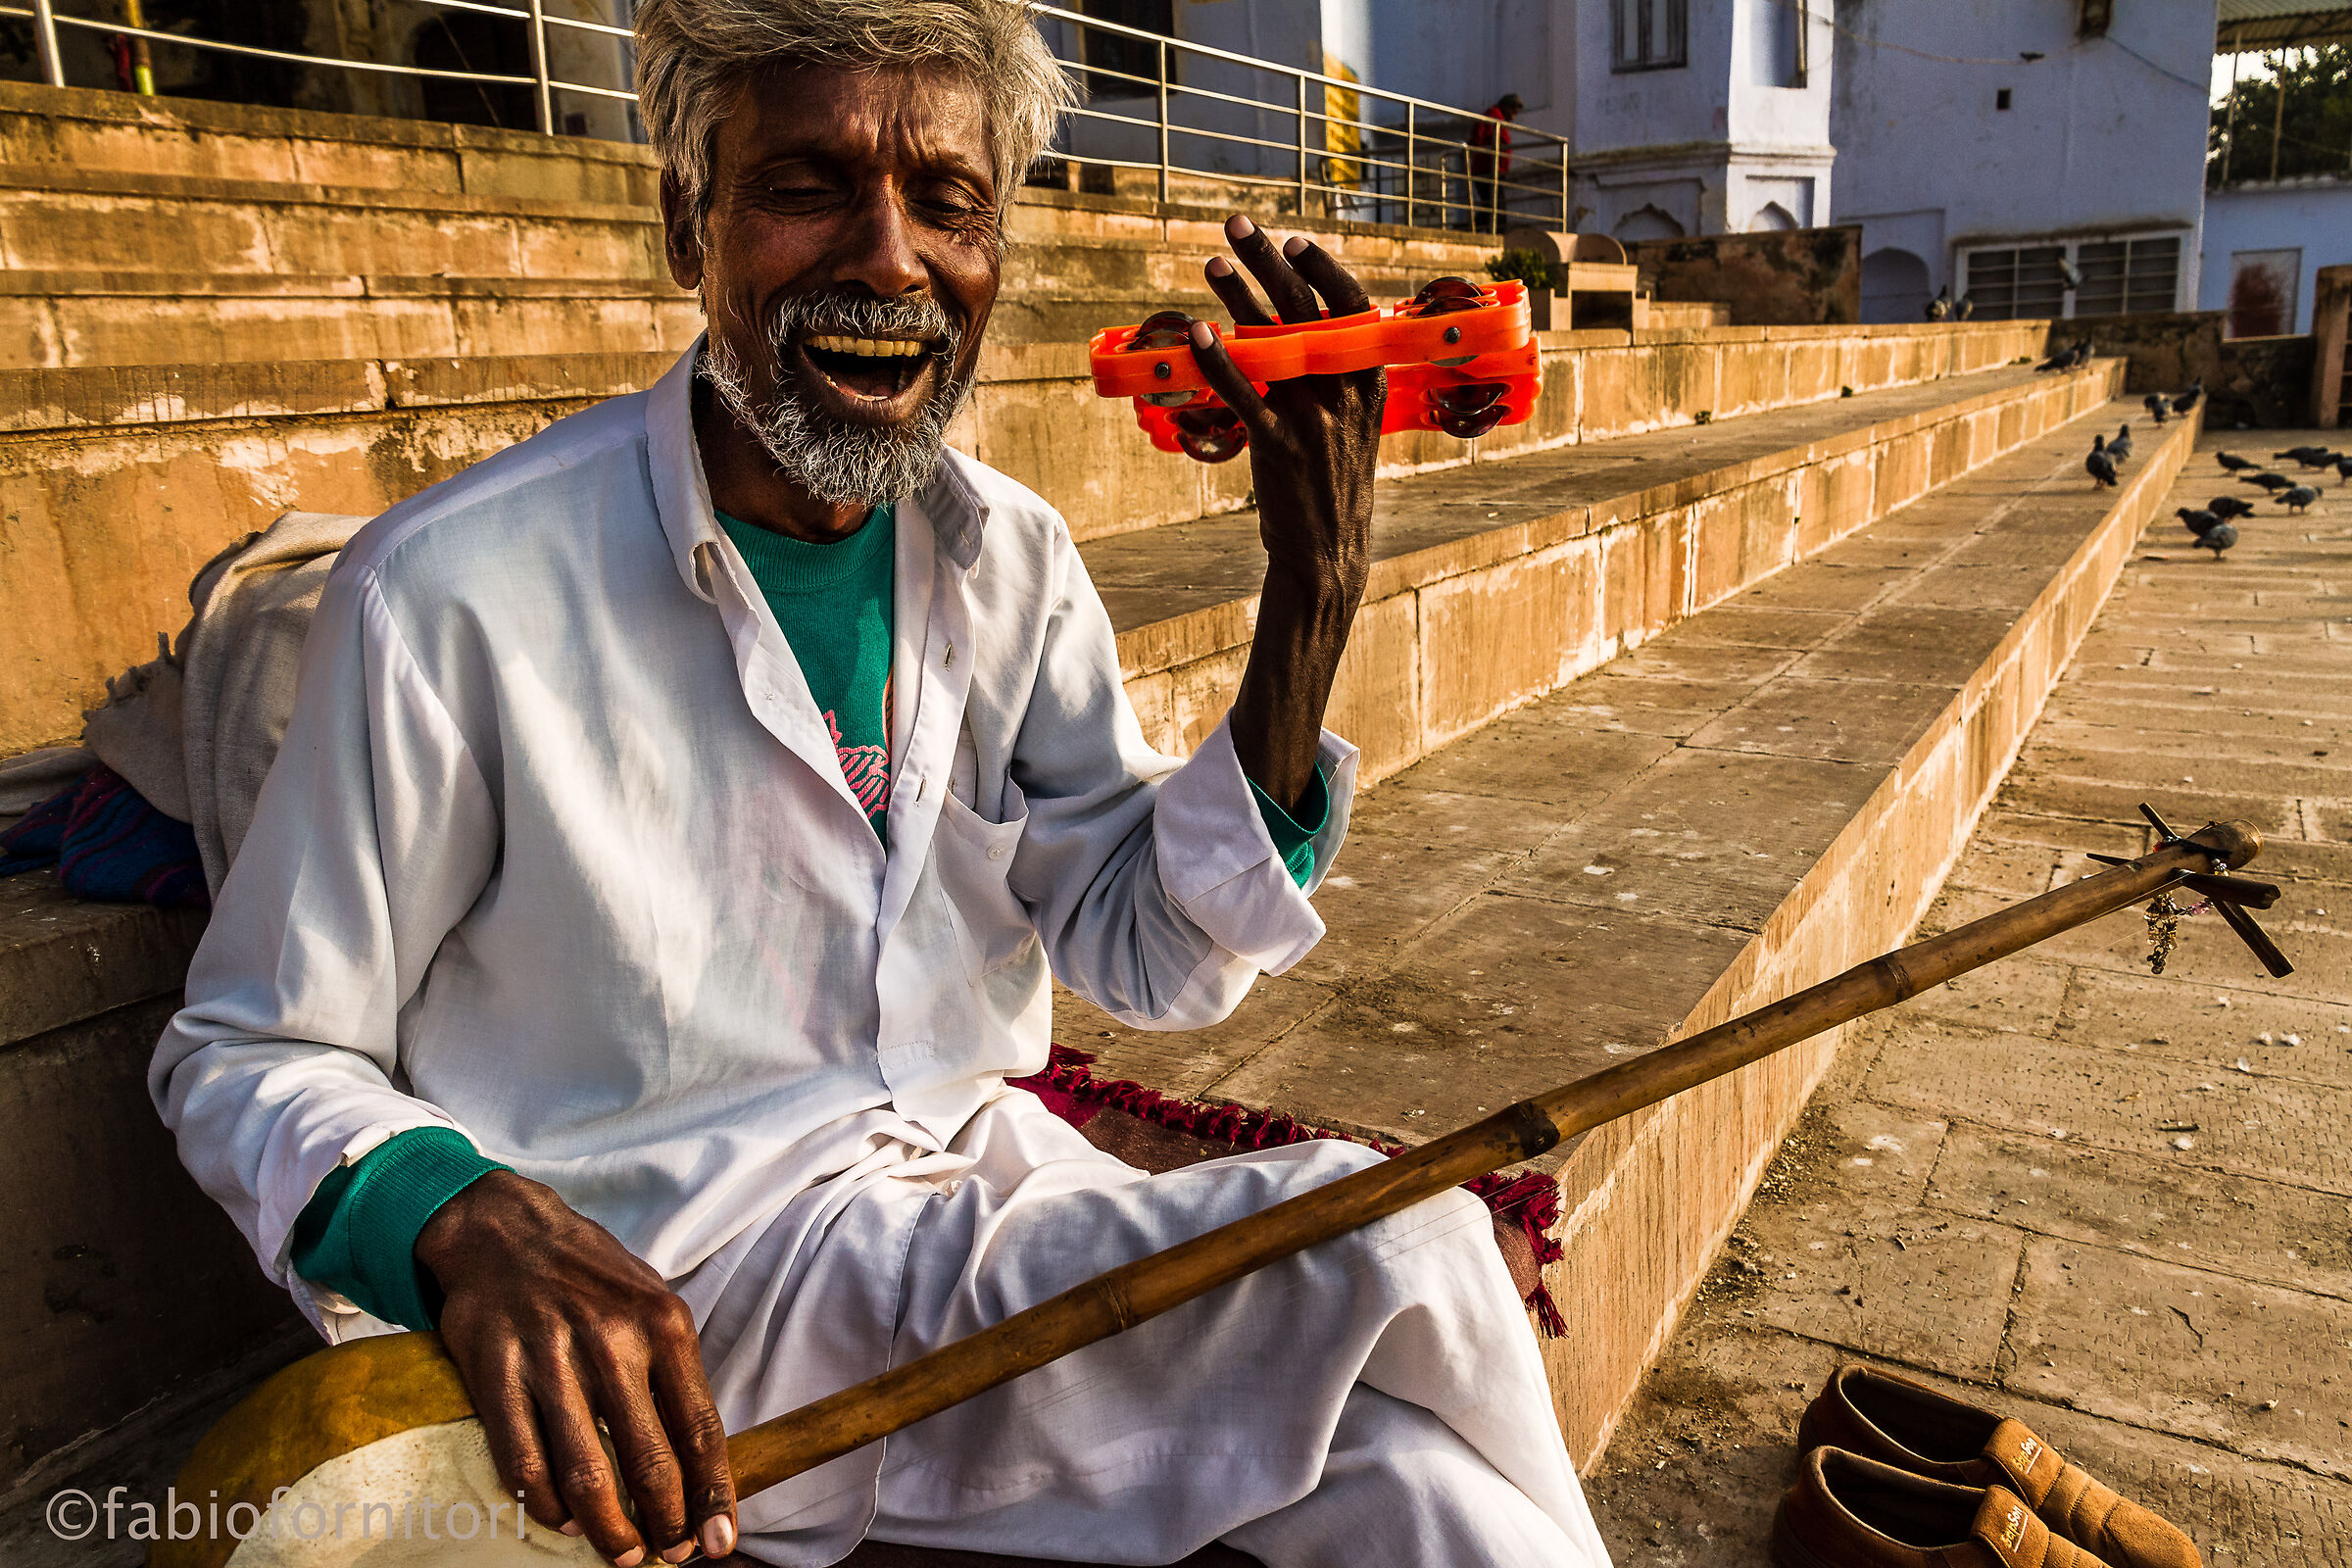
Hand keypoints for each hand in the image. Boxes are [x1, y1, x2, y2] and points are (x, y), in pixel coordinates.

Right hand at [416, 1171, 736, 1563]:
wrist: (505, 1231)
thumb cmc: (591, 1277)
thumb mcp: (652, 1304)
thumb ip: (674, 1372)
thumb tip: (699, 1460)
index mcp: (664, 1324)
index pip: (700, 1428)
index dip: (712, 1494)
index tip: (719, 1540)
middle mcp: (612, 1342)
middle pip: (648, 1461)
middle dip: (665, 1523)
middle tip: (669, 1554)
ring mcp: (551, 1359)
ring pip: (587, 1473)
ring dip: (608, 1529)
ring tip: (622, 1554)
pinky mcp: (496, 1374)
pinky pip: (525, 1461)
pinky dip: (548, 1505)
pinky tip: (565, 1521)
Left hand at [1188, 213, 1383, 608]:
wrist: (1329, 548)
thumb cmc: (1332, 477)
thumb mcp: (1350, 419)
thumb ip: (1331, 372)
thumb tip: (1296, 319)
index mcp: (1368, 378)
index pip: (1350, 306)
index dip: (1320, 268)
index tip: (1291, 240)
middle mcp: (1345, 393)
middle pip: (1305, 309)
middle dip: (1268, 260)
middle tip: (1237, 224)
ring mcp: (1314, 420)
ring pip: (1272, 344)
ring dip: (1238, 297)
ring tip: (1211, 262)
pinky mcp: (1279, 448)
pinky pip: (1245, 395)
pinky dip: (1220, 361)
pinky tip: (1198, 332)